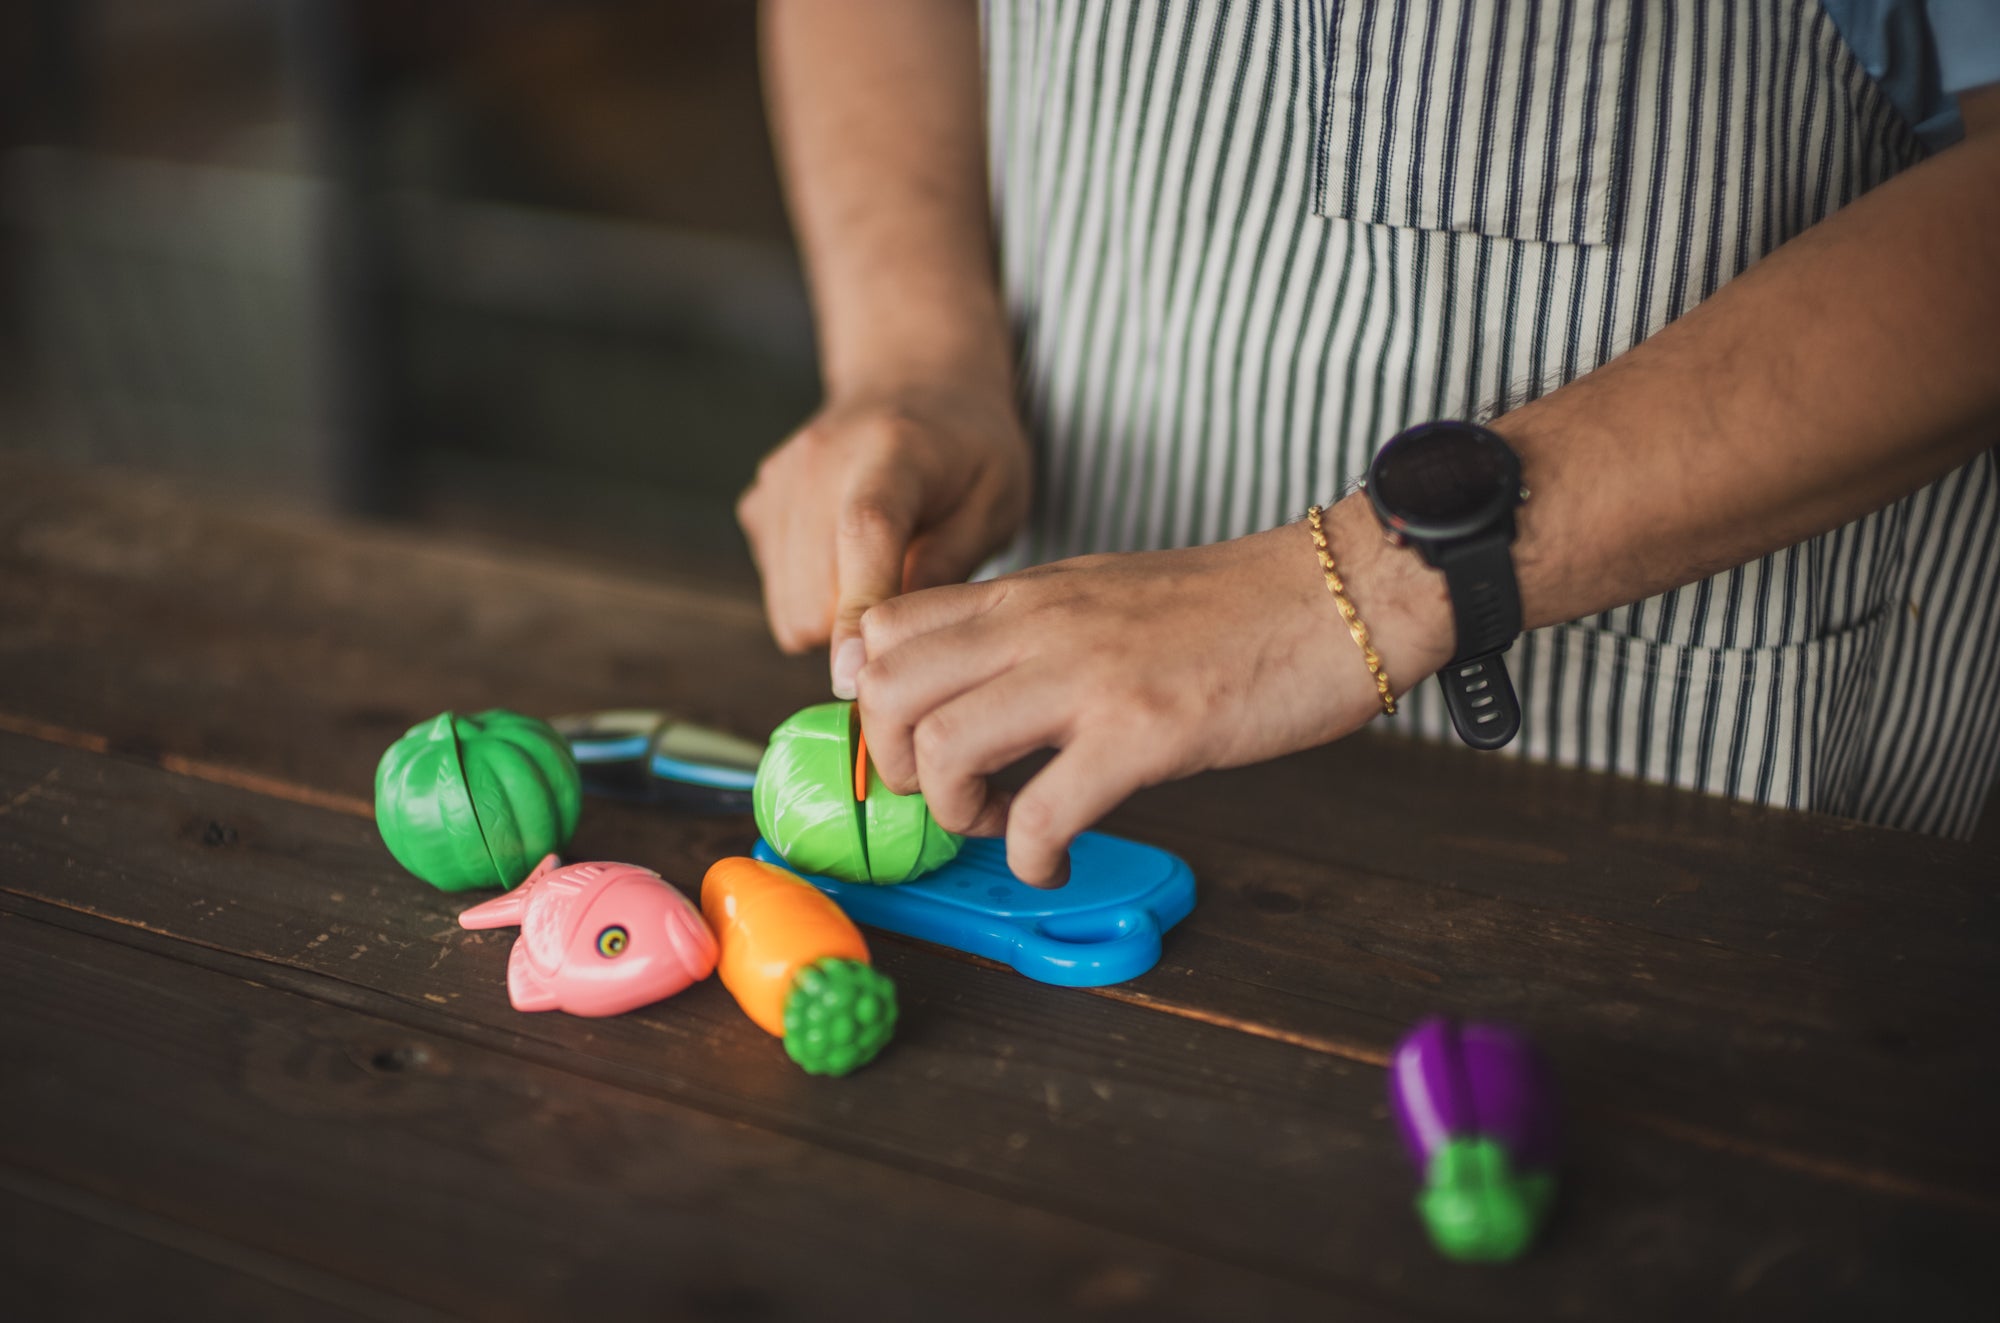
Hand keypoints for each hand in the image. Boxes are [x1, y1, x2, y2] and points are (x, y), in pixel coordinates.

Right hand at [737, 385, 1032, 695]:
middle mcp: (818, 461)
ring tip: (888, 577)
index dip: (857, 613)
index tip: (856, 678)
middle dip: (859, 632)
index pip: (864, 536)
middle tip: (912, 617)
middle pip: (812, 597)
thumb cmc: (969, 450)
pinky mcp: (757, 505)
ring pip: (789, 608)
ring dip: (837, 618)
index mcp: (893, 450)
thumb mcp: (996, 501)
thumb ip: (951, 564)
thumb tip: (900, 640)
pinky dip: (815, 595)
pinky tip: (854, 560)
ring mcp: (778, 482)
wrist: (913, 380)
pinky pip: (778, 590)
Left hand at [853, 497, 1453, 884]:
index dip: (876, 703)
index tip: (917, 746)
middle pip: (888, 693)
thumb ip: (1031, 632)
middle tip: (954, 794)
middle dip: (900, 768)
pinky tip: (1058, 860)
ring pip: (942, 750)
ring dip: (956, 814)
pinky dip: (1031, 859)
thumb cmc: (1234, 607)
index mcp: (1027, 593)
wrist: (1342, 593)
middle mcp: (1038, 625)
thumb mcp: (1105, 595)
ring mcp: (1087, 676)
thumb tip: (975, 688)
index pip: (884, 631)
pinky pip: (1039, 816)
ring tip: (1004, 826)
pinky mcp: (1144, 732)